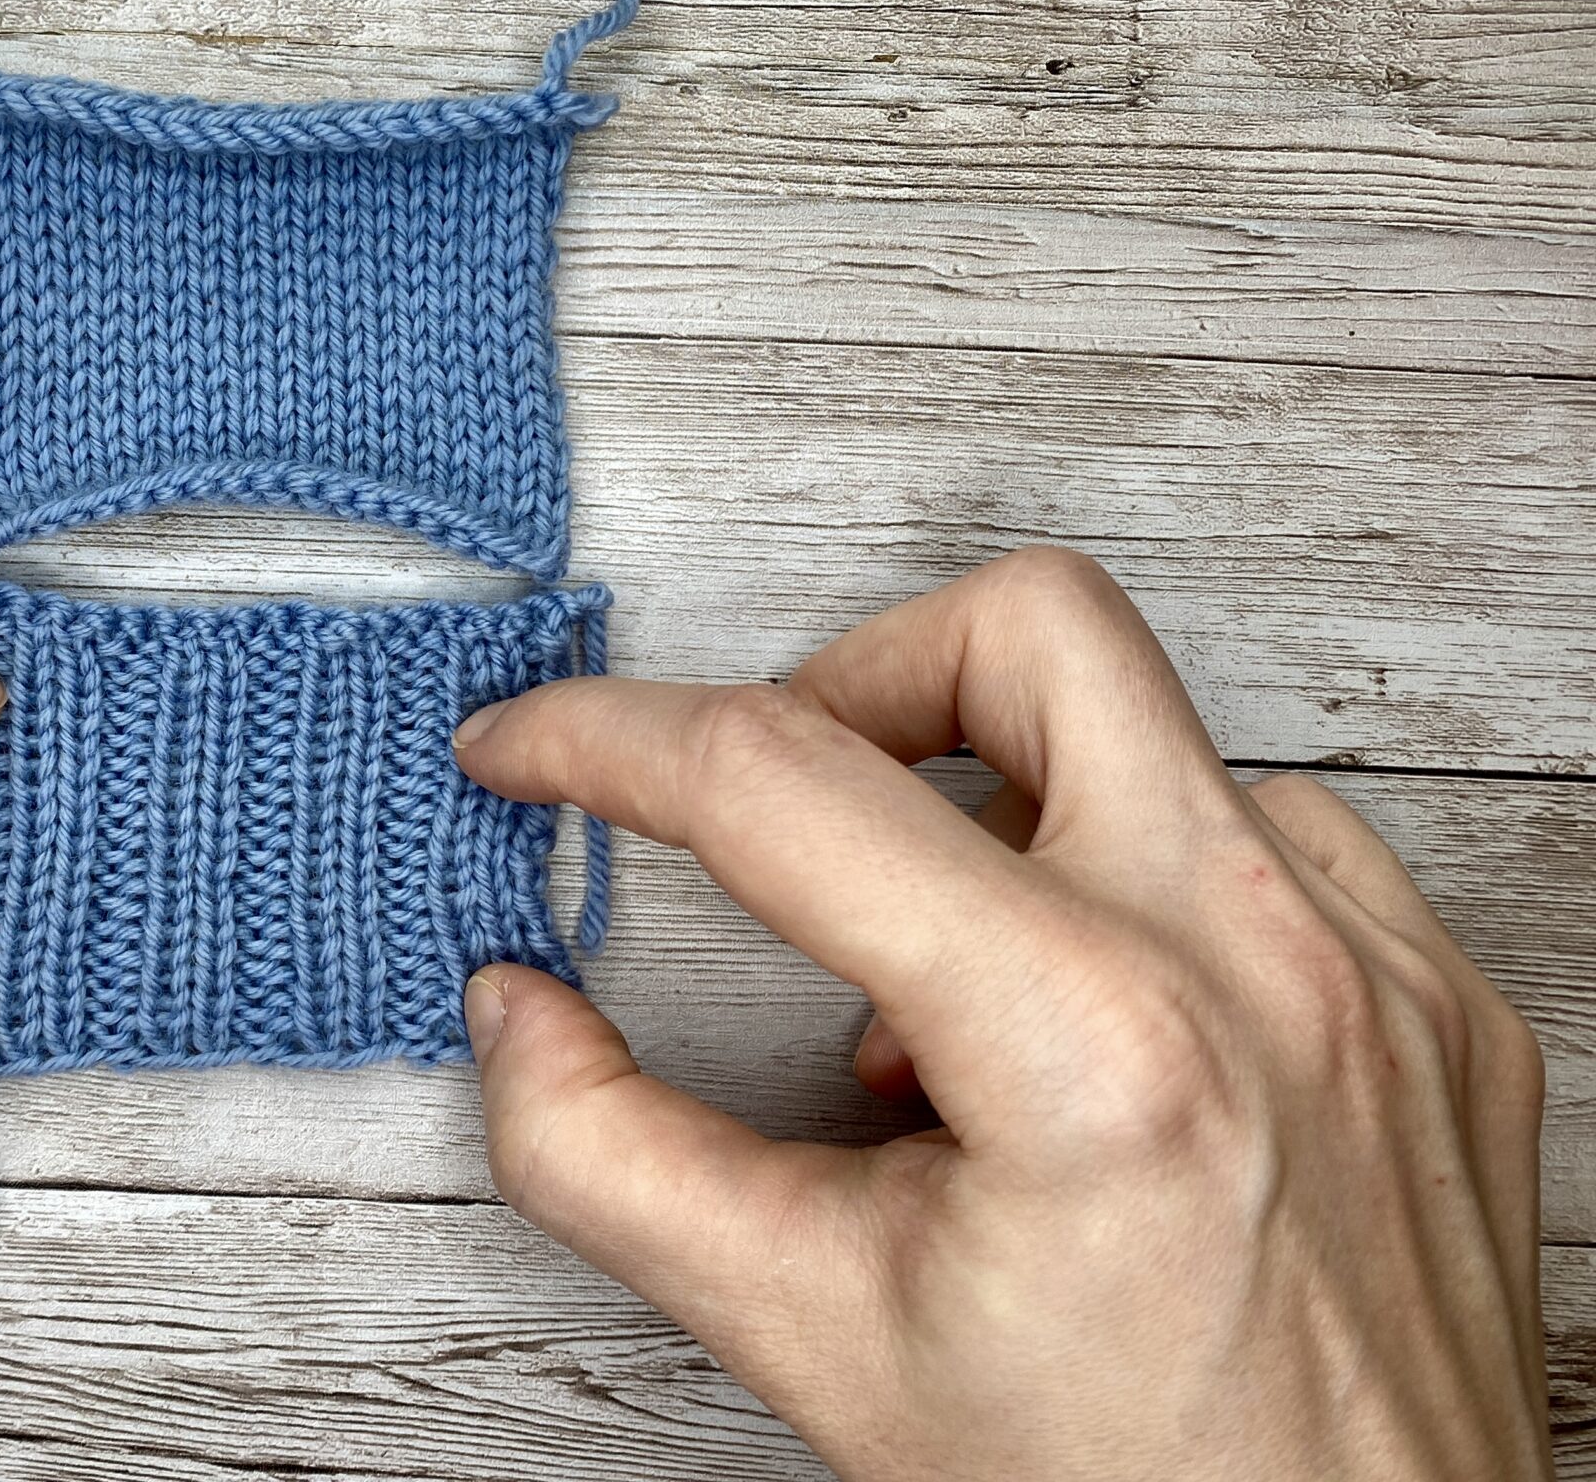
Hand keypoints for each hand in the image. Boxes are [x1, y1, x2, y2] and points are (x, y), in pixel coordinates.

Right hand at [456, 548, 1550, 1481]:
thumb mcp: (808, 1337)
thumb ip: (605, 1155)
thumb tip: (515, 1008)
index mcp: (1090, 1049)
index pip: (781, 783)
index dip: (602, 739)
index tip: (527, 751)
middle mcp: (1267, 968)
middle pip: (1026, 627)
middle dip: (852, 679)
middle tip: (785, 813)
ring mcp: (1382, 976)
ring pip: (1156, 732)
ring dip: (1009, 811)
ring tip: (953, 993)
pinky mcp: (1447, 1008)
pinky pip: (1274, 838)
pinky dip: (1147, 889)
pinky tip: (1103, 1037)